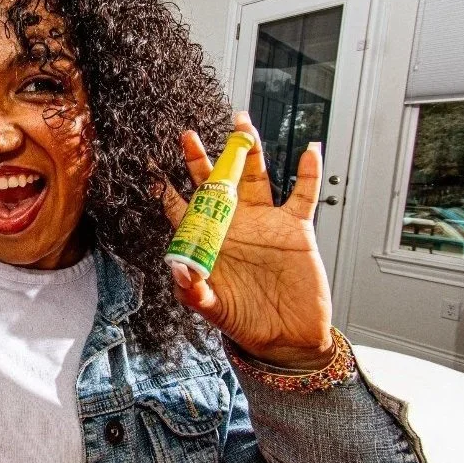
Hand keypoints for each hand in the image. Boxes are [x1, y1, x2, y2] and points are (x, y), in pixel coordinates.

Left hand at [162, 111, 333, 369]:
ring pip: (257, 177)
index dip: (168, 191)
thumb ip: (193, 291)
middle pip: (216, 183)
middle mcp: (235, 227)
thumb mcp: (214, 310)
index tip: (154, 170)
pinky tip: (309, 152)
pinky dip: (309, 173)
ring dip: (250, 151)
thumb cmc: (246, 324)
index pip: (184, 210)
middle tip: (188, 135)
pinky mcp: (295, 228)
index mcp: (211, 243)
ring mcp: (265, 223)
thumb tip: (178, 269)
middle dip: (203, 158)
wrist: (287, 338)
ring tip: (242, 124)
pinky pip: (303, 194)